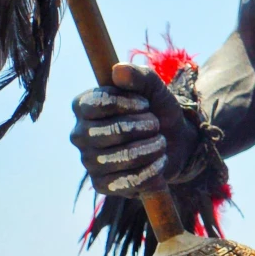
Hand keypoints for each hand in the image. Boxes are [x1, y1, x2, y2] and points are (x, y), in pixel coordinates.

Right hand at [70, 62, 197, 198]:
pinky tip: (159, 162)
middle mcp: (80, 135)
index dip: (123, 104)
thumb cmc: (156, 110)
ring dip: (151, 148)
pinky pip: (127, 181)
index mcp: (83, 107)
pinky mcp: (101, 185)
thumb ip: (139, 76)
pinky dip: (151, 171)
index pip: (93, 105)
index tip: (145, 103)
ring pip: (121, 158)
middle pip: (109, 132)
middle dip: (142, 127)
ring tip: (160, 142)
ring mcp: (89, 162)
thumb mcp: (154, 88)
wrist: (174, 142)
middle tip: (155, 124)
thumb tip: (118, 70)